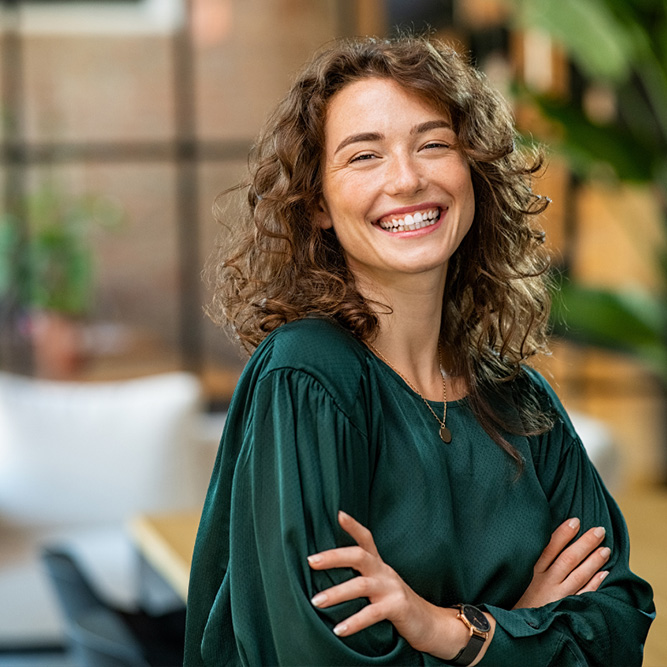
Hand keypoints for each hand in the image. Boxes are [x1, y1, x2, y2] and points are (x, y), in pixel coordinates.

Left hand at [307, 511, 492, 661]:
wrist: (429, 623)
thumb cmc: (396, 602)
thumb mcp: (379, 584)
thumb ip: (360, 576)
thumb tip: (328, 571)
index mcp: (379, 565)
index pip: (366, 539)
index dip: (353, 526)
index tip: (338, 514)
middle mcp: (384, 572)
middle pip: (359, 555)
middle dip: (333, 556)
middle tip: (311, 561)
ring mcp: (392, 588)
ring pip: (361, 585)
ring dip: (336, 593)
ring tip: (316, 601)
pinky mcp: (397, 607)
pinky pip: (372, 613)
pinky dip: (354, 621)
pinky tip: (338, 629)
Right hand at [513, 517, 610, 608]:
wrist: (516, 627)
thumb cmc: (516, 596)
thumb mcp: (517, 575)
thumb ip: (529, 559)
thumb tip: (541, 537)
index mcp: (532, 570)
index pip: (550, 547)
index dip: (564, 533)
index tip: (576, 521)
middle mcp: (546, 581)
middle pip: (569, 558)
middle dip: (585, 543)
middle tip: (600, 530)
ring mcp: (557, 596)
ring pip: (579, 575)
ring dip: (594, 561)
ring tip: (606, 549)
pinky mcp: (565, 608)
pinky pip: (584, 595)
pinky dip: (595, 584)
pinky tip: (604, 574)